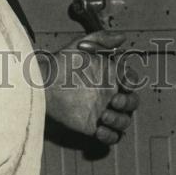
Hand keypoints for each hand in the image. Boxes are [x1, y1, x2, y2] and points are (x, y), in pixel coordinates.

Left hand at [39, 31, 137, 145]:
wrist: (43, 83)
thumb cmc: (61, 63)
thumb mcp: (80, 45)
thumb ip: (101, 39)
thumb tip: (123, 37)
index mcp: (110, 76)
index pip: (131, 80)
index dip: (131, 82)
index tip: (124, 83)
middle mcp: (110, 94)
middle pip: (132, 103)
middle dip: (128, 103)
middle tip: (114, 101)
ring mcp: (103, 111)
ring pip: (124, 121)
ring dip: (119, 120)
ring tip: (104, 116)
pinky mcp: (93, 126)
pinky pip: (111, 137)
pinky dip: (110, 136)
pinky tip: (99, 130)